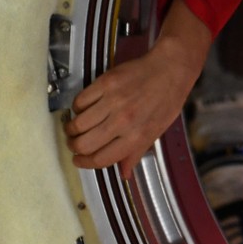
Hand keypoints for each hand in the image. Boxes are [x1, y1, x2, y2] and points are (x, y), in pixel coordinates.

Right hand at [63, 36, 202, 177]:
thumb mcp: (156, 131)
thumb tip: (124, 173)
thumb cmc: (167, 99)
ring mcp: (113, 102)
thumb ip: (136, 152)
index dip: (84, 163)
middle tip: (74, 143)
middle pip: (83, 144)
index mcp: (136, 137)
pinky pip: (79, 102)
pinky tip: (84, 108)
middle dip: (74, 147)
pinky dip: (77, 108)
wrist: (171, 69)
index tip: (78, 160)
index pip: (100, 159)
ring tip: (75, 127)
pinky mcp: (105, 84)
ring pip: (77, 124)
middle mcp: (123, 121)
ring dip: (71, 129)